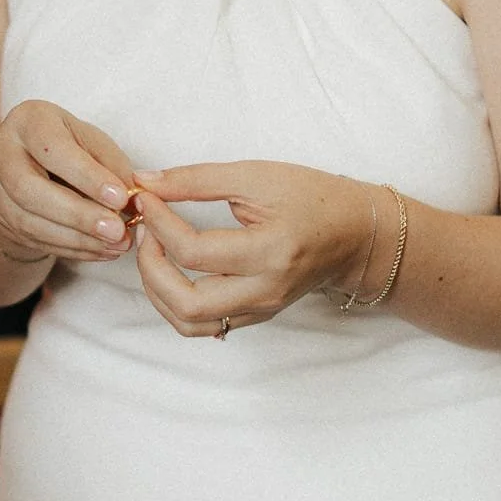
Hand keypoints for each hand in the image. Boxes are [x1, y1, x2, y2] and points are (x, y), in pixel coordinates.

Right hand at [0, 100, 140, 264]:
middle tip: (116, 230)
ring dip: (76, 238)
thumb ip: (112, 168)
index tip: (121, 198)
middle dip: (77, 214)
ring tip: (114, 244)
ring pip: (29, 221)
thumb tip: (133, 201)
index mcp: (29, 120)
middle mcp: (1, 151)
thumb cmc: (70, 146)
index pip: (54, 150)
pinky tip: (99, 250)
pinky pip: (33, 239)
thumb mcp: (94, 143)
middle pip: (30, 189)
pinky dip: (71, 248)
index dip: (87, 176)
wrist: (31, 161)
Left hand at [130, 160, 377, 336]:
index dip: (157, 223)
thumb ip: (196, 180)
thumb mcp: (255, 176)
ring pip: (189, 323)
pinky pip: (203, 325)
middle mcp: (265, 291)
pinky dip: (175, 302)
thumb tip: (145, 181)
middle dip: (149, 266)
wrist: (355, 234)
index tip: (145, 198)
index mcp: (270, 253)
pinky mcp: (255, 316)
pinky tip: (170, 270)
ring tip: (153, 251)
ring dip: (157, 290)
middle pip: (186, 302)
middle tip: (144, 231)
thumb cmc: (312, 198)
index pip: (193, 251)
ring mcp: (261, 310)